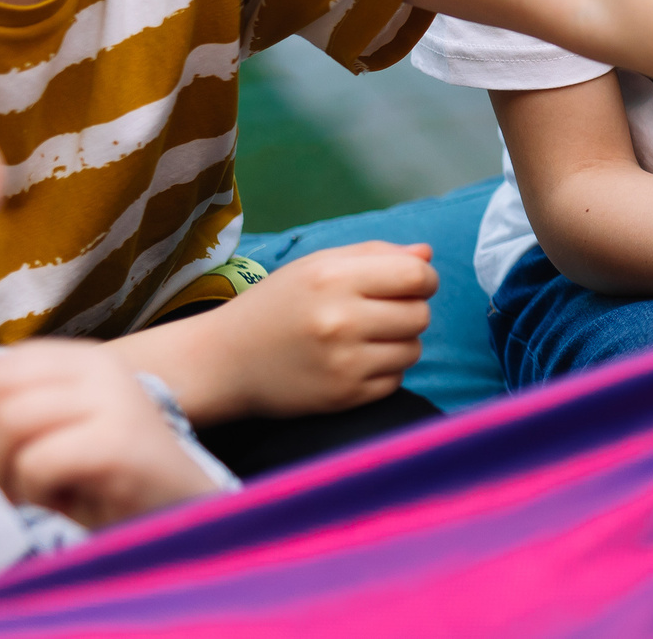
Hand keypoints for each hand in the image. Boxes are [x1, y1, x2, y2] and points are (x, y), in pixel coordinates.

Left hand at [0, 341, 222, 529]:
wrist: (178, 508)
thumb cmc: (109, 476)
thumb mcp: (62, 426)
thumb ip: (21, 402)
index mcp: (84, 358)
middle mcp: (100, 368)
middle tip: (5, 478)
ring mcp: (112, 401)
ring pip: (8, 421)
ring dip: (3, 471)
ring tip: (28, 491)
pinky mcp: (116, 443)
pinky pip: (36, 461)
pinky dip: (33, 491)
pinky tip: (59, 498)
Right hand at [122, 242, 435, 423]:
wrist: (223, 362)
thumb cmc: (276, 305)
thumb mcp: (318, 266)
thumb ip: (376, 254)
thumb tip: (428, 256)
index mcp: (333, 278)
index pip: (416, 277)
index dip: (424, 279)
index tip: (410, 285)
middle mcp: (340, 320)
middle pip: (420, 315)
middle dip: (411, 310)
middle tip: (381, 313)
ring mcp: (342, 362)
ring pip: (413, 350)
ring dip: (399, 343)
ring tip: (366, 338)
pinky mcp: (342, 397)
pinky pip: (395, 381)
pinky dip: (384, 372)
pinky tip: (354, 362)